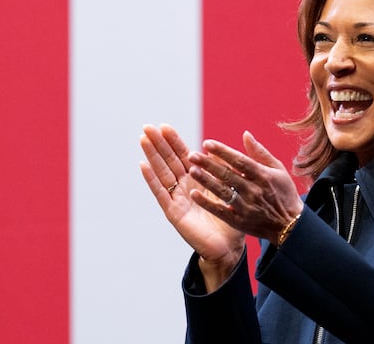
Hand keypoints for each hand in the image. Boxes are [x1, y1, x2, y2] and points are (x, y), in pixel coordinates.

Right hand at [140, 124, 244, 288]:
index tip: (164, 126)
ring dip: (152, 156)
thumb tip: (218, 150)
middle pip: (169, 161)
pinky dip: (151, 180)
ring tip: (143, 139)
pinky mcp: (174, 213)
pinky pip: (161, 193)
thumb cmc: (230, 219)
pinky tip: (143, 165)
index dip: (174, 141)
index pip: (184, 156)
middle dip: (159, 144)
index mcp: (198, 180)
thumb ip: (223, 171)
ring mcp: (177, 199)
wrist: (228, 247)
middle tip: (147, 126)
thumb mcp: (228, 190)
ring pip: (162, 173)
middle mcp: (185, 187)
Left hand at [188, 131, 303, 245]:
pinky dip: (207, 203)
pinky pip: (221, 211)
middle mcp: (254, 191)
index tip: (207, 143)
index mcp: (263, 176)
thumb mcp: (278, 169)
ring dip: (206, 181)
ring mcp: (246, 207)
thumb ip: (260, 152)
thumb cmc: (284, 193)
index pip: (240, 161)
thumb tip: (245, 134)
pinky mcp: (240, 221)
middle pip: (228, 175)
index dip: (223, 151)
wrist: (291, 225)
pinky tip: (194, 194)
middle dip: (209, 164)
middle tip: (192, 155)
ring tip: (191, 171)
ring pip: (223, 192)